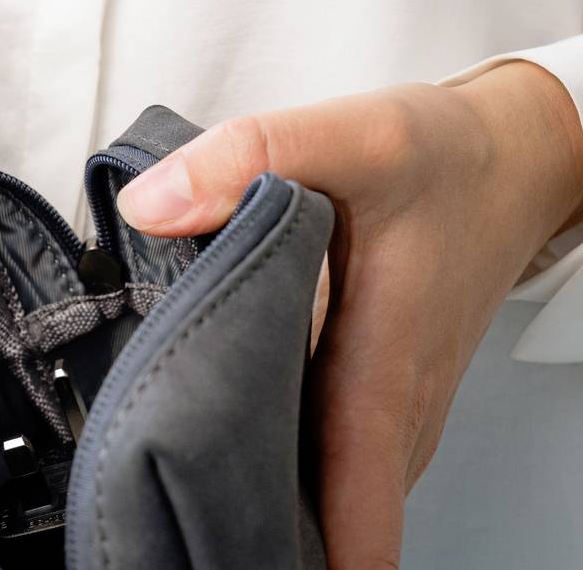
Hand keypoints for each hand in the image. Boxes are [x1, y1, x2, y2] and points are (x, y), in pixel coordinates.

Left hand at [117, 62, 582, 566]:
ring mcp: (395, 411)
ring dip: (269, 502)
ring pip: (332, 494)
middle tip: (171, 522)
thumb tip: (151, 205)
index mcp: (380, 372)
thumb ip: (247, 160)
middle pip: (327, 519)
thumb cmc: (442, 158)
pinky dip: (291, 465)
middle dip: (250, 532)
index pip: (353, 516)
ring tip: (184, 494)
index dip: (296, 559)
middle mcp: (394, 412)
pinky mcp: (386, 395)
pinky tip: (233, 443)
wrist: (512, 160)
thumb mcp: (349, 136)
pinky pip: (339, 460)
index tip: (222, 559)